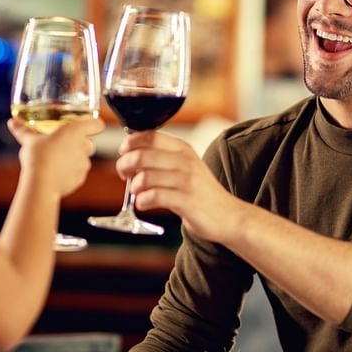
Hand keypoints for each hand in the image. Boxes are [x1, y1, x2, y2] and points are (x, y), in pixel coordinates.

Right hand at [8, 118, 103, 196]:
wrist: (41, 184)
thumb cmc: (37, 157)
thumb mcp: (29, 141)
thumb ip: (23, 130)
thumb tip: (12, 122)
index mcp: (75, 131)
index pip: (97, 124)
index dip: (95, 124)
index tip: (89, 125)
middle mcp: (83, 146)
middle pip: (89, 143)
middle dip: (80, 144)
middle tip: (64, 144)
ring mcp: (83, 164)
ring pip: (84, 159)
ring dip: (75, 159)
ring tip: (58, 161)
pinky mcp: (80, 179)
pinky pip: (79, 173)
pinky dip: (71, 173)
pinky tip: (58, 173)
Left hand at [116, 130, 241, 243]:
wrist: (228, 215)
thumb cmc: (201, 192)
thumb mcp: (186, 167)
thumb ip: (163, 159)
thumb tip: (129, 157)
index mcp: (183, 149)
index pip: (150, 136)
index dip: (131, 142)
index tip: (123, 152)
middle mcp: (185, 161)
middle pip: (142, 155)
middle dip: (124, 165)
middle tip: (124, 175)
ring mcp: (187, 181)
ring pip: (145, 177)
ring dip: (134, 187)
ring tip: (137, 193)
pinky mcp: (186, 201)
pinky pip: (154, 197)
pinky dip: (142, 202)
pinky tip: (144, 204)